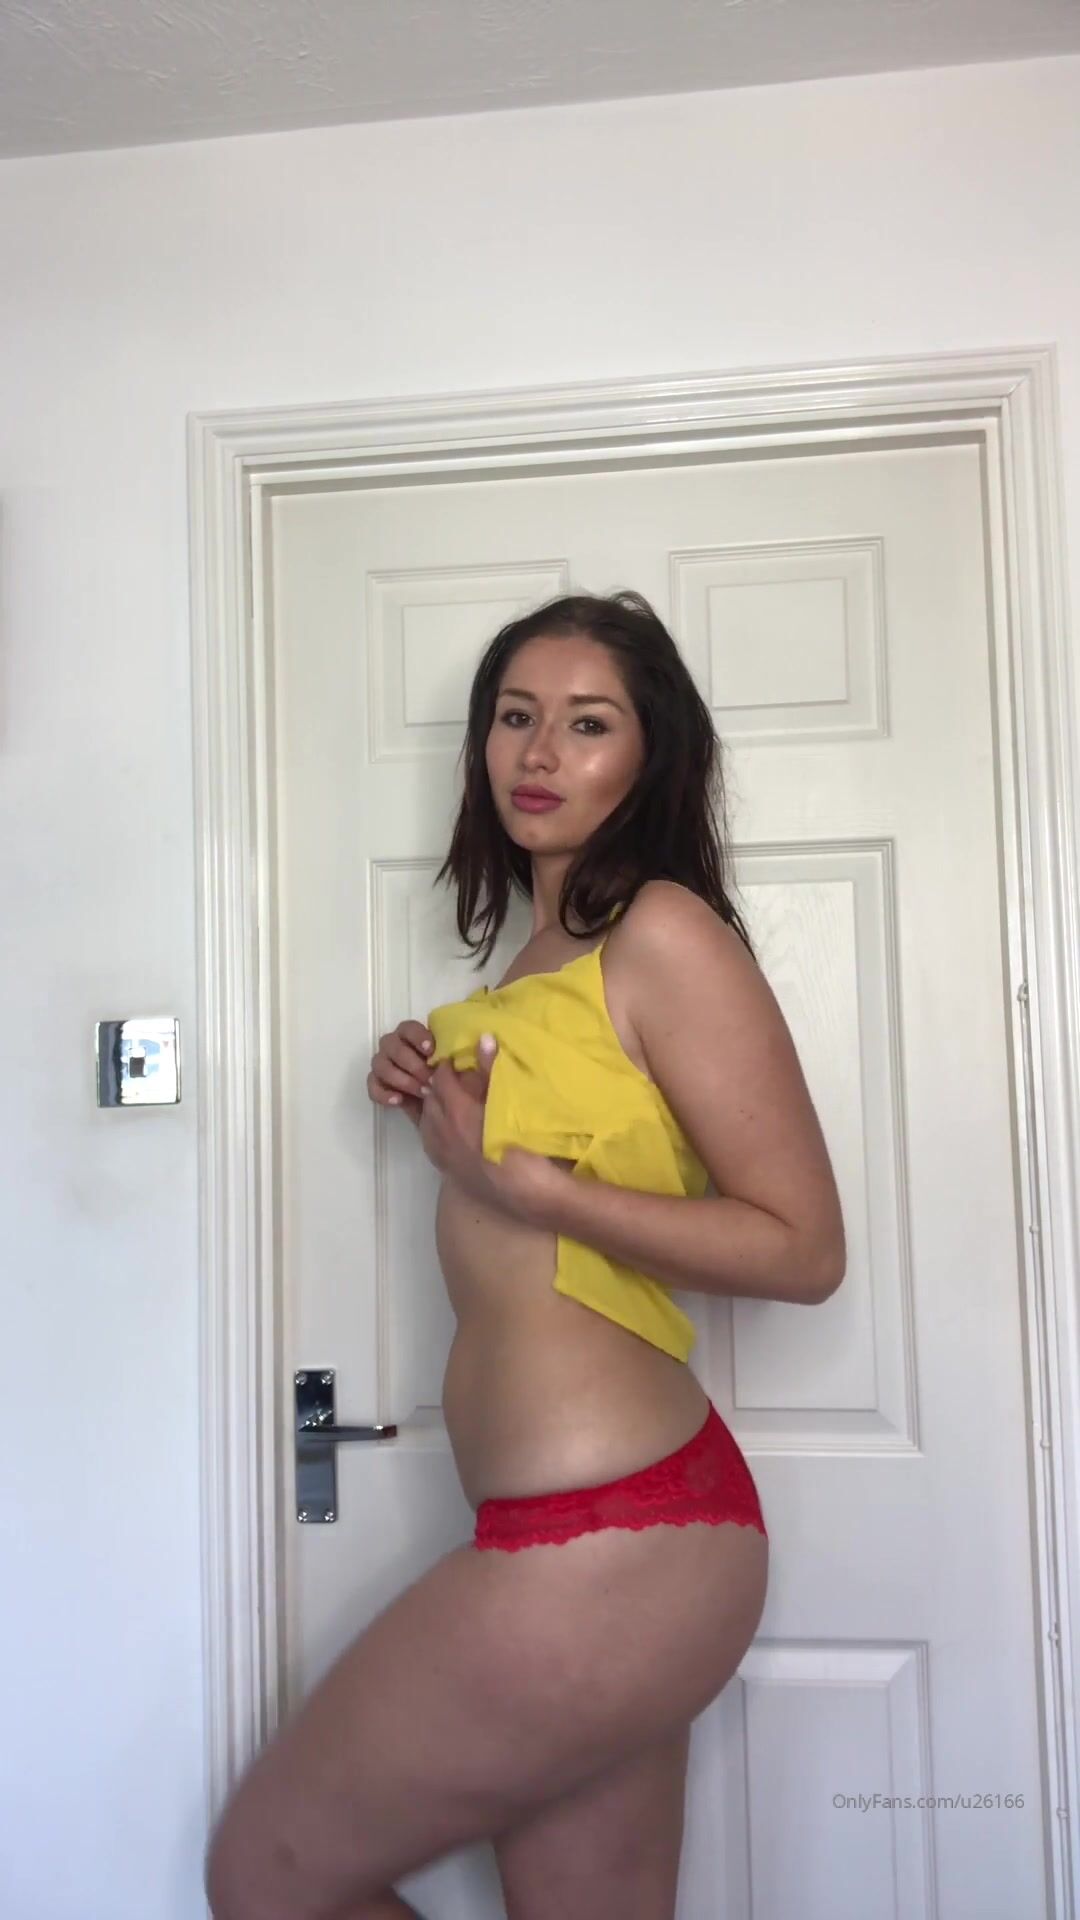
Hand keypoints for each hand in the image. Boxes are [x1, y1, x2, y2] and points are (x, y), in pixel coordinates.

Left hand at [418, 1033, 566, 1226]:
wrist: (525, 1190)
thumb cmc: (521, 1141)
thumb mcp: (508, 1101)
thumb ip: (492, 1070)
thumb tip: (483, 1038)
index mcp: (456, 1110)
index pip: (441, 1079)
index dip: (447, 1067)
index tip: (454, 1061)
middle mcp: (442, 1130)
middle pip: (430, 1099)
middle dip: (438, 1086)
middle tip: (451, 1078)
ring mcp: (443, 1152)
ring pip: (427, 1121)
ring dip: (434, 1107)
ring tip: (448, 1101)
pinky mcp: (448, 1170)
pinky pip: (431, 1142)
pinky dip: (434, 1129)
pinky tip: (445, 1129)